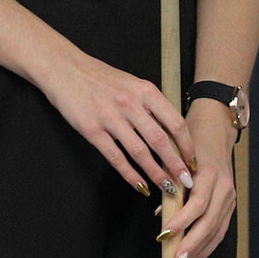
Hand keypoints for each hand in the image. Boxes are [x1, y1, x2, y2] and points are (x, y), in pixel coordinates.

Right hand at [36, 46, 196, 197]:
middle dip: (176, 164)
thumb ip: (151, 105)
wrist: (66, 69)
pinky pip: (116, 157)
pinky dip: (130, 175)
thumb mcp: (132, 84)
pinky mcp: (92, 130)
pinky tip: (139, 185)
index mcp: (145, 90)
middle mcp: (130, 104)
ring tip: (167, 188)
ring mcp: (110, 118)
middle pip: (160, 140)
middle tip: (186, 182)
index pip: (175, 122)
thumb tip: (172, 132)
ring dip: (155, 173)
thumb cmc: (101, 78)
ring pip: (140, 152)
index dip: (187, 145)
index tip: (193, 161)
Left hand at [160, 100, 239, 257]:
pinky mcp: (231, 204)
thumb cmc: (189, 144)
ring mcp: (230, 197)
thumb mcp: (176, 157)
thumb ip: (169, 183)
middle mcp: (224, 186)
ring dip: (200, 249)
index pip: (197, 203)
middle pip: (209, 221)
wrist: (215, 133)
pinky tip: (196, 256)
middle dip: (192, 243)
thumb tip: (159, 215)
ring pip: (217, 229)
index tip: (165, 235)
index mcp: (210, 173)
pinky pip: (221, 229)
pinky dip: (208, 245)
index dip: (182, 222)